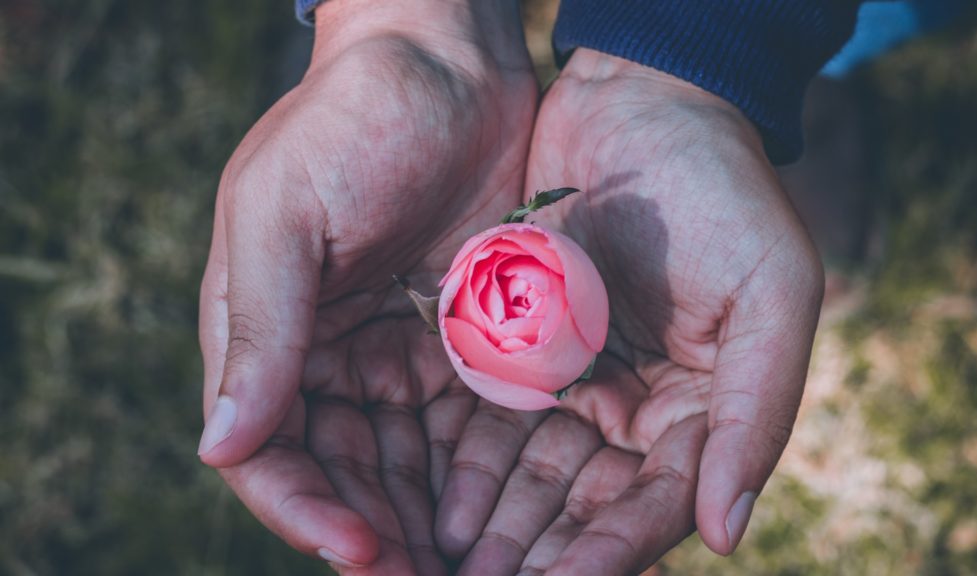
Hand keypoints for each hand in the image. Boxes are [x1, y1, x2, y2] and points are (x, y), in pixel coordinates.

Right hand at [197, 1, 534, 572]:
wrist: (445, 59)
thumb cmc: (351, 120)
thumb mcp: (287, 213)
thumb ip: (259, 328)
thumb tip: (221, 449)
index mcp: (267, 333)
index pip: (270, 453)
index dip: (306, 513)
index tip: (364, 554)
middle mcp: (328, 358)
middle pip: (345, 476)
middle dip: (380, 538)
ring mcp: (398, 354)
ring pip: (407, 466)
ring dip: (432, 524)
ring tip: (478, 571)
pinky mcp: (463, 342)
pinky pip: (464, 425)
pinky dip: (478, 474)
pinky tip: (511, 513)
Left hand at [436, 49, 823, 574]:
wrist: (640, 101)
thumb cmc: (723, 190)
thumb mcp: (770, 294)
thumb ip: (756, 414)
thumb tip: (726, 533)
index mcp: (705, 408)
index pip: (654, 504)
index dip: (609, 554)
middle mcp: (640, 409)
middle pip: (586, 507)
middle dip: (536, 555)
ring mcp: (578, 381)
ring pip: (532, 478)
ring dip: (493, 527)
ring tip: (443, 566)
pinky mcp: (524, 349)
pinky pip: (492, 422)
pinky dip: (466, 467)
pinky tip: (432, 506)